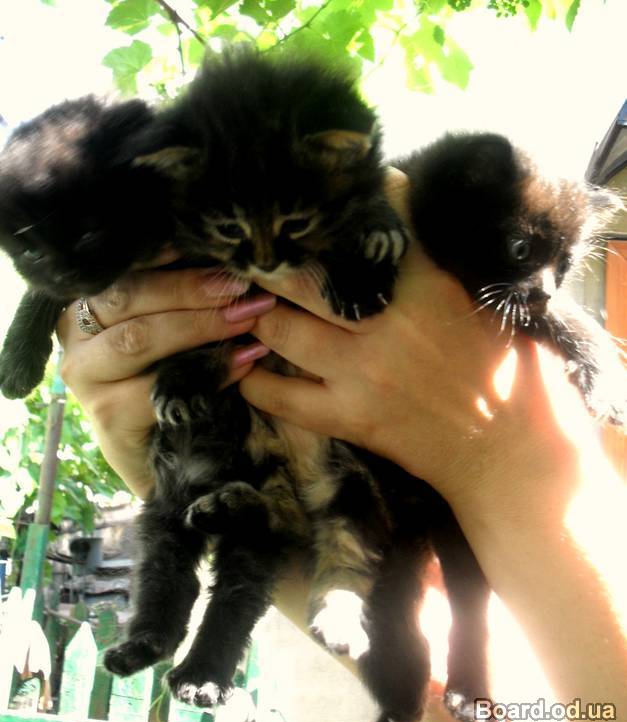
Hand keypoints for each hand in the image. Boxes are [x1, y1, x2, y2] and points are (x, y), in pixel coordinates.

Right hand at [56, 252, 275, 496]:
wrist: (161, 453)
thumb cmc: (172, 376)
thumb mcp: (173, 329)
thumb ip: (183, 296)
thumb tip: (226, 257)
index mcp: (88, 301)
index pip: (125, 269)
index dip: (168, 257)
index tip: (214, 250)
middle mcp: (75, 333)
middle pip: (129, 296)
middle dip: (191, 289)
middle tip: (242, 287)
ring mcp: (85, 375)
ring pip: (138, 337)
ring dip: (199, 325)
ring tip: (248, 319)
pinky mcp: (106, 415)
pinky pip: (159, 386)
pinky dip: (209, 371)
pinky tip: (244, 361)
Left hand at [240, 170, 582, 513]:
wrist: (514, 454)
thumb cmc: (516, 377)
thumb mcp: (490, 306)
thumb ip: (444, 270)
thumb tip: (410, 235)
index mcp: (430, 290)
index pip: (379, 228)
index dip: (351, 204)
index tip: (328, 195)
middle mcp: (386, 327)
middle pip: (307, 280)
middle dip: (275, 261)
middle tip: (256, 248)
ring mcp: (363, 375)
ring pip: (285, 332)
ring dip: (260, 314)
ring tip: (247, 300)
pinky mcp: (352, 418)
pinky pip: (286, 400)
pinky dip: (257, 384)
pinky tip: (244, 368)